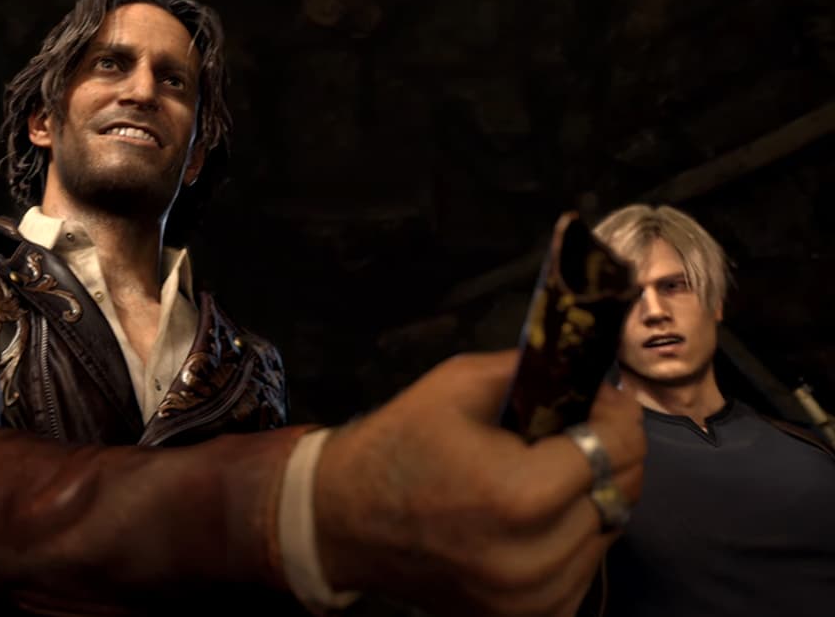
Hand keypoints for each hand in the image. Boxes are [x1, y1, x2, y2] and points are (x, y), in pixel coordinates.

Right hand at [314, 350, 644, 615]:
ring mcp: (533, 599)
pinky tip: (539, 516)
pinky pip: (583, 569)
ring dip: (593, 497)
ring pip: (608, 533)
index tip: (602, 395)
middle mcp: (535, 557)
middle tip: (580, 428)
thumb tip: (588, 370)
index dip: (618, 414)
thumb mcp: (455, 384)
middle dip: (610, 452)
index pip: (616, 449)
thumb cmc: (396, 444)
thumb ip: (530, 371)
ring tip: (553, 472)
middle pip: (622, 493)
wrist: (342, 520)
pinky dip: (573, 538)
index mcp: (519, 494)